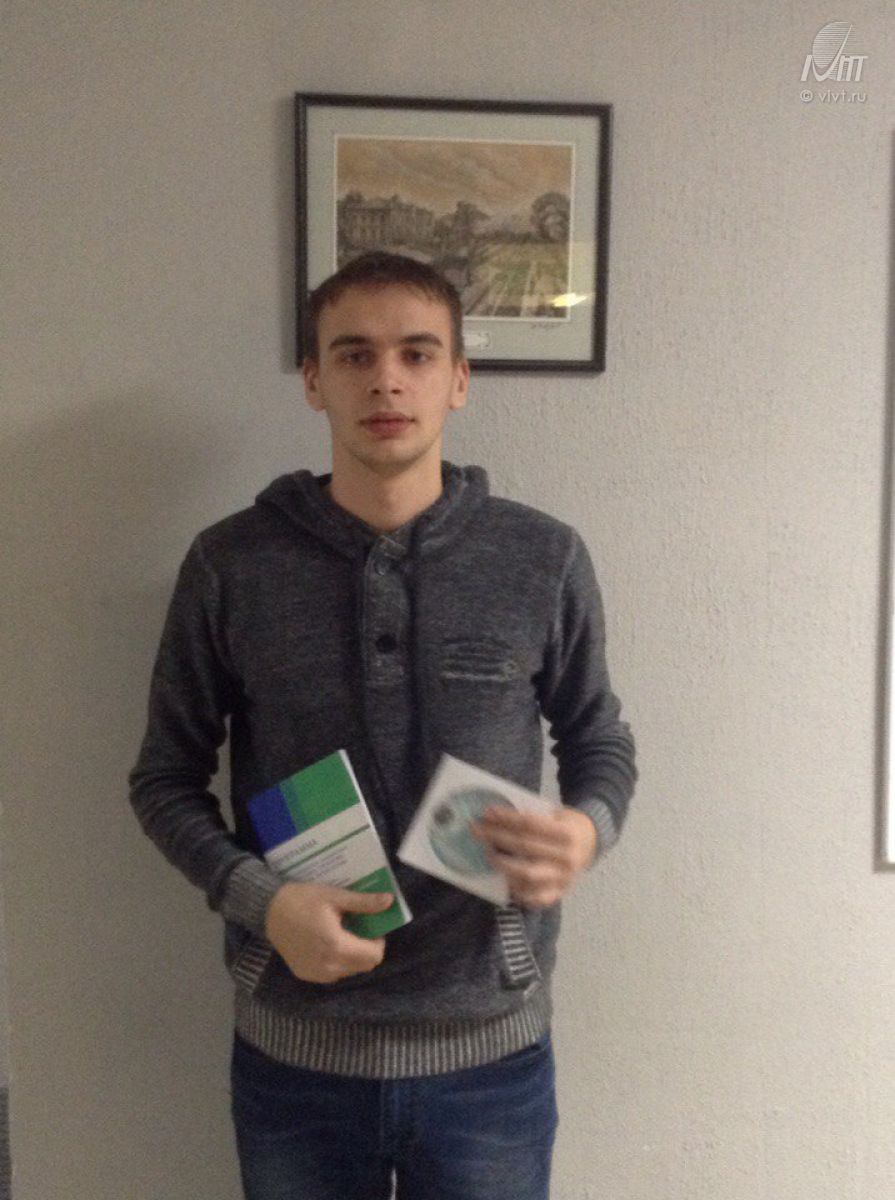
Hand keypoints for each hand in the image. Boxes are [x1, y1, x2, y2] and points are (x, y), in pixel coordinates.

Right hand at [264, 882, 392, 983]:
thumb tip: (389, 901)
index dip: (378, 941)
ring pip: (349, 972)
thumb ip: (363, 903)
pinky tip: (328, 944)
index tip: (370, 926)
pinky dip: (338, 962)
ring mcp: (315, 974)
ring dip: (353, 957)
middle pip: (364, 966)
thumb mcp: (335, 896)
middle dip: (367, 949)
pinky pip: (333, 974)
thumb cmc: (303, 899)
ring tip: (342, 935)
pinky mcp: (305, 975)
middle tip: (358, 929)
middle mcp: (327, 966)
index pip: (373, 956)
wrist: (268, 911)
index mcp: (336, 946)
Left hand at [471, 806, 597, 907]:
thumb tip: (496, 817)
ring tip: (488, 854)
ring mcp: (563, 879)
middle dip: (496, 837)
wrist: (592, 843)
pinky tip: (504, 879)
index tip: (487, 813)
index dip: (506, 818)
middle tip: (477, 831)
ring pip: (526, 875)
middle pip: (524, 847)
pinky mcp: (559, 894)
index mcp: (567, 833)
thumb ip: (533, 817)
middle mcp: (567, 858)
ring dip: (502, 864)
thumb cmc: (568, 825)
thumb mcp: (556, 813)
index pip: (529, 825)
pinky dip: (517, 891)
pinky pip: (534, 898)